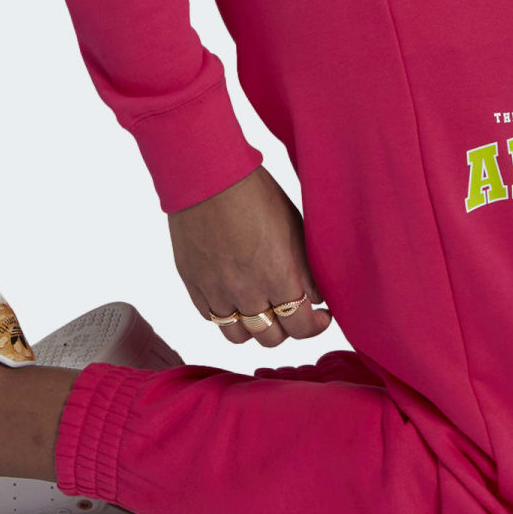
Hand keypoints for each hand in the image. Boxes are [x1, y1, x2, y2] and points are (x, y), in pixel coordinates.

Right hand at [168, 166, 330, 348]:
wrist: (206, 175)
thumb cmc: (254, 192)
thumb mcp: (294, 226)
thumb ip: (307, 269)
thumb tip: (316, 298)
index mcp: (277, 275)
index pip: (300, 327)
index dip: (314, 326)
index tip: (319, 316)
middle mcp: (246, 291)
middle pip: (271, 338)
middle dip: (288, 327)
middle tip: (292, 308)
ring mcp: (216, 290)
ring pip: (239, 336)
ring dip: (255, 327)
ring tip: (262, 307)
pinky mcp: (193, 284)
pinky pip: (212, 317)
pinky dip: (227, 313)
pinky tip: (235, 294)